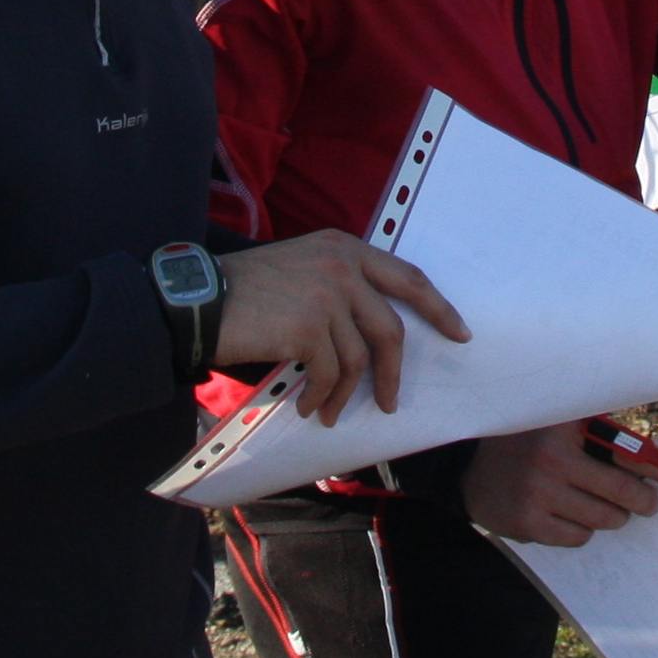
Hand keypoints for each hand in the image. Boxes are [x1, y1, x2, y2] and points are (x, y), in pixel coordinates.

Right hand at [214, 232, 469, 426]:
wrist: (198, 301)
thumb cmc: (245, 290)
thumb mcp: (300, 267)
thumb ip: (340, 284)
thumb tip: (372, 333)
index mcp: (344, 247)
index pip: (407, 276)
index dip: (438, 307)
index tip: (459, 332)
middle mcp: (341, 265)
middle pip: (391, 328)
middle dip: (393, 373)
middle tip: (390, 402)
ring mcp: (327, 294)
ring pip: (359, 359)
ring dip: (346, 393)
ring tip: (330, 410)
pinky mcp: (308, 327)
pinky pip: (330, 374)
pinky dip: (322, 397)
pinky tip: (309, 406)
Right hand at [461, 420, 657, 546]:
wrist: (471, 471)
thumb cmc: (532, 442)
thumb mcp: (564, 424)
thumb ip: (604, 435)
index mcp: (564, 424)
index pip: (627, 451)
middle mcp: (550, 457)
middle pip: (622, 493)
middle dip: (643, 501)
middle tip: (648, 503)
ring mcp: (537, 493)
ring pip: (605, 519)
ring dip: (611, 515)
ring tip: (601, 504)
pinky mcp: (528, 523)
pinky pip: (579, 537)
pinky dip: (581, 529)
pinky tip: (567, 513)